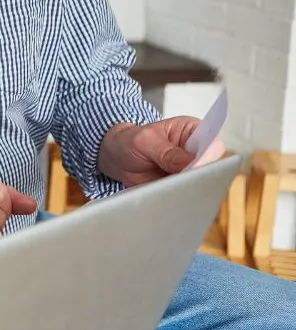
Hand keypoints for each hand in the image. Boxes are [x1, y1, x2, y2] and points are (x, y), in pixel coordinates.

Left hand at [98, 118, 225, 186]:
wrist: (117, 157)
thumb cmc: (132, 142)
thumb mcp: (145, 141)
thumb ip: (166, 152)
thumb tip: (189, 162)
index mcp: (193, 131)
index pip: (212, 145)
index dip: (207, 158)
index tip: (194, 169)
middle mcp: (197, 152)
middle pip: (211, 168)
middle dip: (198, 177)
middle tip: (180, 183)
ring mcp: (190, 171)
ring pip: (200, 184)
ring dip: (187, 189)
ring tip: (168, 190)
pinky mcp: (182, 187)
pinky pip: (186, 195)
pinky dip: (178, 198)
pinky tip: (166, 197)